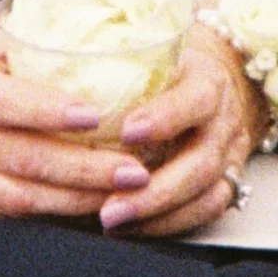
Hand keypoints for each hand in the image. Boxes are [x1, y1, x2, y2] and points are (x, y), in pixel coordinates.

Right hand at [0, 17, 155, 222]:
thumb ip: (20, 37)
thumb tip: (86, 27)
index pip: (7, 101)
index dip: (51, 110)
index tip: (96, 114)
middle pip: (27, 157)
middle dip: (86, 167)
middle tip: (136, 167)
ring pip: (24, 195)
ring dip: (78, 197)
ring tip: (126, 194)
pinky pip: (12, 212)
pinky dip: (54, 212)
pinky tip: (91, 208)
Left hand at [107, 30, 270, 238]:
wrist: (226, 80)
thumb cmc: (175, 65)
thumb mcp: (157, 50)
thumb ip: (118, 59)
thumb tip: (48, 68)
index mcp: (208, 81)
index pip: (196, 99)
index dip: (165, 118)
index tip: (127, 132)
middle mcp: (224, 122)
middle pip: (201, 164)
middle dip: (155, 192)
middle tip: (109, 207)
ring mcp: (229, 155)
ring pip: (207, 196)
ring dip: (159, 216)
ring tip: (114, 223)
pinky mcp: (225, 181)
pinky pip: (206, 212)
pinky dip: (168, 224)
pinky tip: (133, 227)